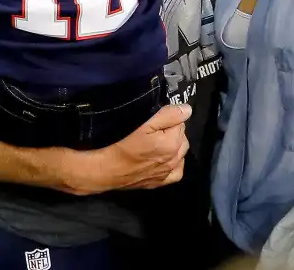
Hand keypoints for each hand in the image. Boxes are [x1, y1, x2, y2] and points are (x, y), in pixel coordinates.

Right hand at [65, 104, 191, 194]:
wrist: (105, 169)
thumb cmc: (123, 142)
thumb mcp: (145, 123)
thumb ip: (169, 115)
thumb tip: (188, 110)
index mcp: (173, 142)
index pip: (180, 122)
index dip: (169, 118)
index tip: (156, 119)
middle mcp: (175, 159)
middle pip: (182, 137)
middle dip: (173, 131)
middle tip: (155, 130)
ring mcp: (167, 173)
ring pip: (180, 153)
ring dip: (174, 146)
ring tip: (158, 142)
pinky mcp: (159, 183)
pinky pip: (176, 172)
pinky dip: (174, 164)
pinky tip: (165, 159)